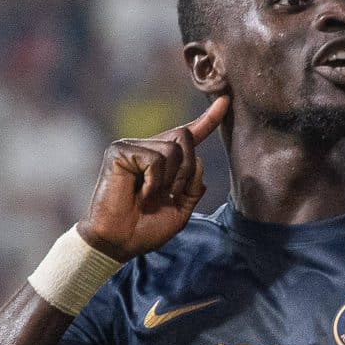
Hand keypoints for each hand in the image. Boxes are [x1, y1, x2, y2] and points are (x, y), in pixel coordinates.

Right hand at [77, 96, 229, 260]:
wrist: (120, 243)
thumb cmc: (146, 229)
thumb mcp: (181, 209)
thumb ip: (193, 186)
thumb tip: (197, 161)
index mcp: (164, 161)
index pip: (189, 135)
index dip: (209, 119)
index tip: (226, 100)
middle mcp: (147, 148)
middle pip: (184, 137)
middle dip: (186, 170)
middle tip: (170, 195)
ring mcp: (131, 147)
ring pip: (172, 150)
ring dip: (168, 181)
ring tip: (150, 197)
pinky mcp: (118, 152)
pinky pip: (154, 159)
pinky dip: (153, 183)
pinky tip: (140, 195)